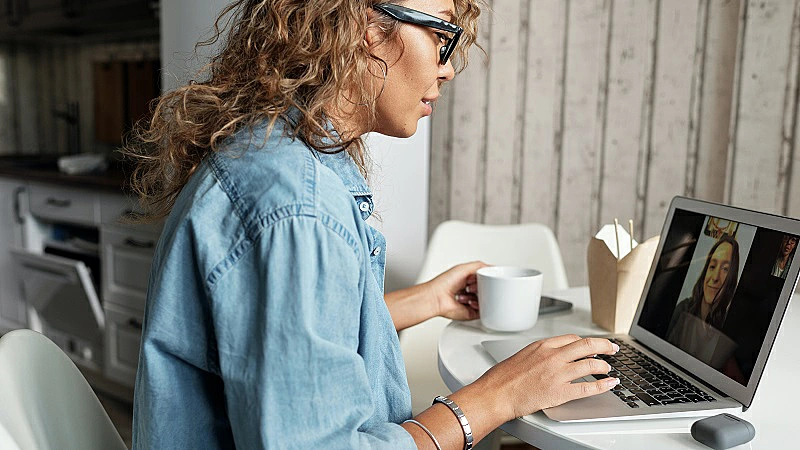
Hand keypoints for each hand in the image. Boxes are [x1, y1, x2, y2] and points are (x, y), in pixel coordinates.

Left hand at [425, 261, 488, 320]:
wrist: (436, 298)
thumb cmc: (444, 283)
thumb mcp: (464, 268)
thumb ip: (481, 266)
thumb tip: (493, 268)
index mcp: (468, 280)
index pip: (485, 279)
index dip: (485, 278)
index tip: (483, 277)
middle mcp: (470, 291)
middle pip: (487, 290)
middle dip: (482, 287)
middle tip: (473, 285)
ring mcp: (471, 302)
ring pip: (486, 300)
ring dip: (479, 296)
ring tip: (468, 292)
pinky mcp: (471, 313)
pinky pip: (483, 311)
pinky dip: (479, 306)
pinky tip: (470, 302)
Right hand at [478, 334, 619, 419]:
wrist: (496, 393)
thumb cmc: (503, 377)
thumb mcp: (522, 355)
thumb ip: (540, 354)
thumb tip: (552, 357)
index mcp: (543, 345)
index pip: (573, 338)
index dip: (587, 342)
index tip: (593, 345)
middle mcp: (553, 356)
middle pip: (588, 345)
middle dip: (604, 346)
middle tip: (612, 349)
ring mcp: (558, 374)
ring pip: (591, 364)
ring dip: (604, 366)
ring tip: (609, 369)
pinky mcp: (560, 392)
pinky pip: (588, 387)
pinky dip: (603, 385)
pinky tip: (610, 384)